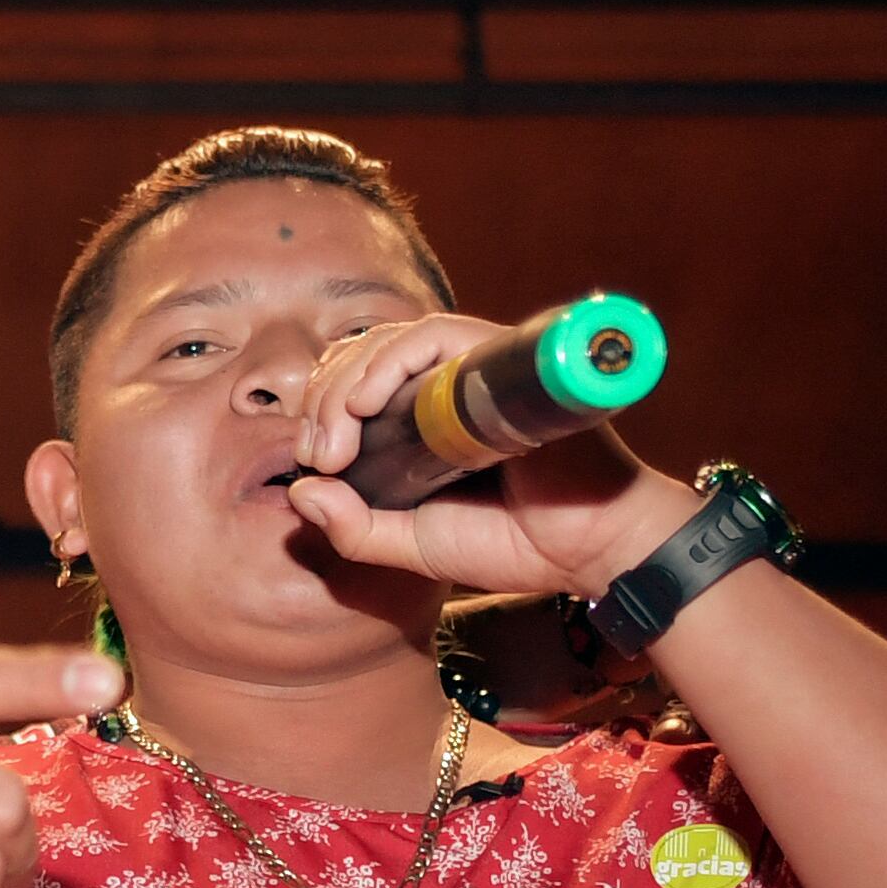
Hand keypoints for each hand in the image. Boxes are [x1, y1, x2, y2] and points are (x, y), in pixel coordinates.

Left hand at [285, 313, 702, 597]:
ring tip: (335, 437)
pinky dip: (391, 361)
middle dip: (324, 400)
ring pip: (390, 342)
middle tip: (317, 454)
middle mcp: (447, 382)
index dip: (320, 410)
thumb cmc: (512, 542)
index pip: (355, 383)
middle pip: (363, 356)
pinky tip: (366, 403)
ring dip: (347, 383)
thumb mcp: (412, 544)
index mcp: (423, 415)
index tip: (309, 462)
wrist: (587, 551)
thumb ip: (355, 527)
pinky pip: (435, 336)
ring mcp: (476, 365)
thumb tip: (299, 492)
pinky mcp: (503, 358)